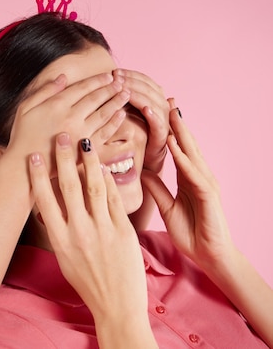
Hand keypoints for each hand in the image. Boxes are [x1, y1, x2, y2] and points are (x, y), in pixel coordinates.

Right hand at [7, 72, 129, 175]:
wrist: (23, 166)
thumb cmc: (22, 136)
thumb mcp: (25, 107)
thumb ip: (45, 90)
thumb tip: (63, 77)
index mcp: (56, 105)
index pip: (83, 87)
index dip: (97, 80)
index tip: (108, 76)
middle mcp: (70, 117)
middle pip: (96, 98)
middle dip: (111, 88)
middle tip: (122, 82)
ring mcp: (79, 133)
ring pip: (103, 114)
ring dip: (116, 103)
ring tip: (126, 94)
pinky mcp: (84, 150)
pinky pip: (104, 134)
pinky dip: (115, 124)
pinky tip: (121, 116)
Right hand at [29, 134, 147, 324]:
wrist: (117, 306)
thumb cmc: (88, 283)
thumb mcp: (64, 258)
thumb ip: (59, 230)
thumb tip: (51, 205)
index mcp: (60, 240)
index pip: (44, 200)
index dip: (38, 175)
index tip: (33, 156)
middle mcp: (79, 232)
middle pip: (69, 186)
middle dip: (64, 158)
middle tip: (61, 136)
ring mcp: (103, 230)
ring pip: (94, 186)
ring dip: (88, 161)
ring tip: (84, 142)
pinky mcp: (124, 230)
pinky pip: (115, 198)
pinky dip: (109, 179)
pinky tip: (104, 166)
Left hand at [114, 68, 168, 174]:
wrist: (144, 155)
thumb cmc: (132, 130)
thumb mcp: (125, 110)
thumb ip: (121, 96)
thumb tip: (108, 79)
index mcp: (153, 96)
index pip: (143, 80)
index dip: (130, 75)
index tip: (114, 72)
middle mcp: (161, 104)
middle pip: (148, 88)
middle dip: (131, 81)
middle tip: (116, 78)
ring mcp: (163, 118)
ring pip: (153, 101)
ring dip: (139, 94)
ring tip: (125, 89)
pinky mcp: (163, 134)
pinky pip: (159, 122)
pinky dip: (154, 114)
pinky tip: (145, 109)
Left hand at [141, 100, 233, 267]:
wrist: (210, 256)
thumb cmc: (190, 233)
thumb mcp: (166, 207)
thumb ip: (156, 188)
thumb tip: (142, 172)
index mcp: (187, 178)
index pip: (175, 148)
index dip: (166, 129)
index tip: (154, 109)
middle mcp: (198, 176)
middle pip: (185, 144)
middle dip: (175, 121)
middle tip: (164, 97)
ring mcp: (205, 183)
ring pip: (190, 152)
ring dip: (180, 131)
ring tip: (169, 110)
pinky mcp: (208, 195)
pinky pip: (193, 173)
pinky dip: (183, 157)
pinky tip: (174, 144)